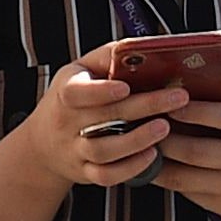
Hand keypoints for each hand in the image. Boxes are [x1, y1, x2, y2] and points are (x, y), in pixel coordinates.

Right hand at [16, 42, 186, 188]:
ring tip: (166, 128)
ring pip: (103, 151)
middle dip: (144, 107)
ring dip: (138, 140)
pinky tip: (154, 155)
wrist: (42, 144)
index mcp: (66, 91)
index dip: (100, 92)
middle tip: (178, 98)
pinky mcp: (85, 173)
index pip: (76, 93)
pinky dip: (130, 168)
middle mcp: (67, 122)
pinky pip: (106, 176)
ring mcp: (75, 150)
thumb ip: (110, 57)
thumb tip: (148, 44)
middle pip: (103, 118)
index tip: (125, 87)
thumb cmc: (75, 96)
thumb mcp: (82, 70)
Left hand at [151, 97, 220, 220]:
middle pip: (196, 151)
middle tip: (140, 127)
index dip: (193, 111)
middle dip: (163, 139)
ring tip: (140, 147)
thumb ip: (220, 98)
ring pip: (183, 177)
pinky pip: (186, 193)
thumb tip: (175, 79)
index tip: (167, 103)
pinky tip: (154, 166)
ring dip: (155, 162)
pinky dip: (165, 179)